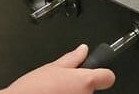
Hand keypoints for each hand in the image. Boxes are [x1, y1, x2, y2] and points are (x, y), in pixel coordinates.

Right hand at [0, 45, 114, 93]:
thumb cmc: (30, 90)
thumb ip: (72, 58)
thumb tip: (83, 50)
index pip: (108, 77)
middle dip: (79, 87)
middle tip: (62, 86)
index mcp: (85, 81)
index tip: (98, 73)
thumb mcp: (52, 67)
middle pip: (90, 89)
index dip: (102, 73)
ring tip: (53, 93)